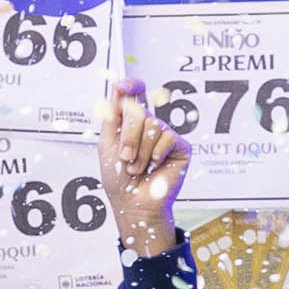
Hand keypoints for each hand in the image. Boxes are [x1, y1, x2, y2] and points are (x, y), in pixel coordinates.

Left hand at [100, 84, 194, 256]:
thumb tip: (118, 88)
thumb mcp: (108, 144)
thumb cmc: (119, 179)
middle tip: (125, 158)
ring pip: (153, 124)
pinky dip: (155, 154)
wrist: (133, 203)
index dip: (131, 86)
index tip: (124, 87)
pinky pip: (167, 137)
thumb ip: (112, 115)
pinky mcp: (180, 146)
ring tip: (137, 168)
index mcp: (130, 123)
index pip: (134, 94)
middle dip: (128, 136)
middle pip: (139, 109)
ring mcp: (165, 135)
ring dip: (139, 151)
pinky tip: (154, 167)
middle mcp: (149, 126)